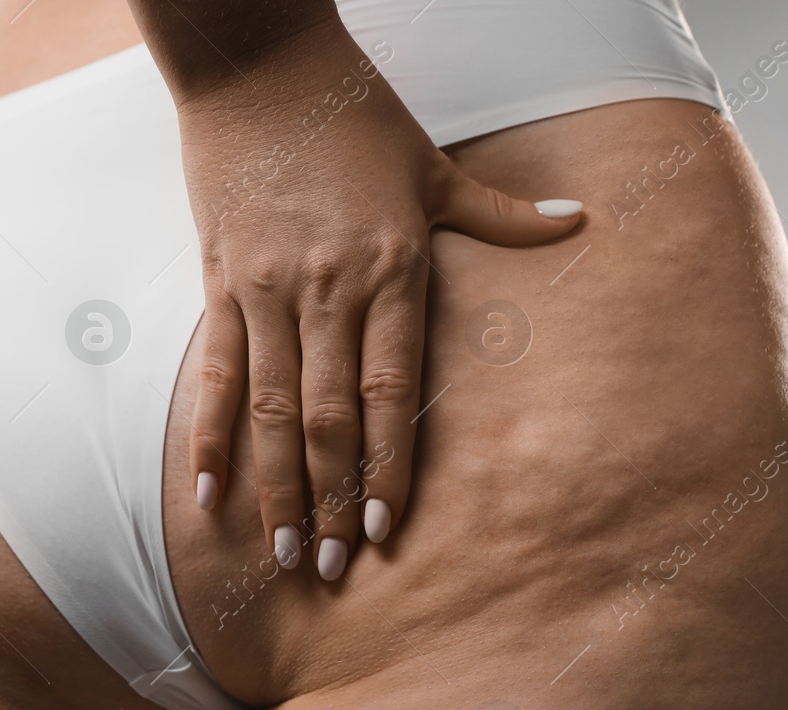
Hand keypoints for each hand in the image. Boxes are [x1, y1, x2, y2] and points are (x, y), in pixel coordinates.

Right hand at [174, 18, 581, 579]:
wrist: (259, 63)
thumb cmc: (355, 114)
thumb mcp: (435, 165)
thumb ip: (502, 212)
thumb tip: (580, 221)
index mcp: (391, 270)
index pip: (389, 392)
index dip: (387, 465)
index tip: (386, 530)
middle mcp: (327, 290)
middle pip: (327, 418)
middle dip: (332, 499)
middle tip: (330, 569)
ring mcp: (267, 290)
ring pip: (269, 408)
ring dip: (275, 486)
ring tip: (279, 551)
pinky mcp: (220, 282)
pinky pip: (215, 373)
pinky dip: (209, 436)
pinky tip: (207, 495)